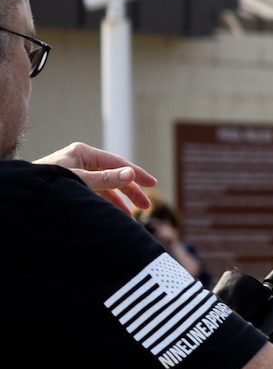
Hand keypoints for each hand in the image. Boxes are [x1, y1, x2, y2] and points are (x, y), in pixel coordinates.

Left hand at [35, 142, 156, 213]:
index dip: (136, 173)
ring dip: (117, 201)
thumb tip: (131, 173)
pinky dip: (104, 203)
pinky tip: (112, 214)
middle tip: (146, 205)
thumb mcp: (81, 181)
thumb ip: (107, 178)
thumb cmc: (49, 184)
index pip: (117, 162)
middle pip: (112, 174)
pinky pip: (93, 193)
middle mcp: (80, 161)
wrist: (24, 194)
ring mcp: (76, 173)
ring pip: (104, 186)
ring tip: (130, 216)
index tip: (152, 184)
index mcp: (83, 153)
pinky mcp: (71, 186)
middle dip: (129, 191)